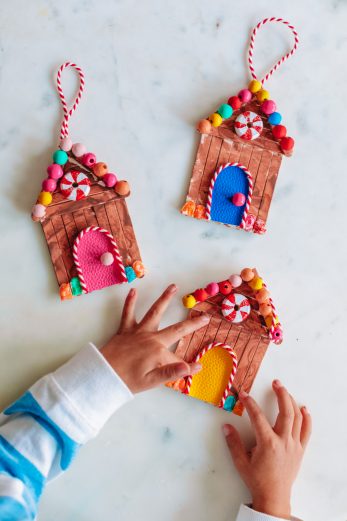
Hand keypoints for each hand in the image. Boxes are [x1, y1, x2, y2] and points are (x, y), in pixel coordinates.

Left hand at [101, 284, 207, 392]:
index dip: (187, 366)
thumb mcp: (151, 381)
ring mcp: (138, 331)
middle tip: (204, 317)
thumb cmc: (126, 381)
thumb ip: (172, 372)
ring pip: (154, 312)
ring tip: (173, 286)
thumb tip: (195, 367)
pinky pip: (128, 313)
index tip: (198, 366)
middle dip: (191, 323)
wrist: (102, 374)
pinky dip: (130, 302)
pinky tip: (133, 291)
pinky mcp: (125, 330)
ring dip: (165, 298)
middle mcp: (151, 337)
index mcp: (158, 351)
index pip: (177, 359)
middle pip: (176, 329)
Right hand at [223, 380, 311, 519]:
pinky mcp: (300, 450)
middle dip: (281, 394)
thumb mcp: (241, 462)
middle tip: (276, 382)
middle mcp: (283, 441)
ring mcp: (294, 445)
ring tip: (285, 391)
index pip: (258, 416)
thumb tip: (226, 426)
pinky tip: (304, 409)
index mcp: (268, 443)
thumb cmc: (257, 480)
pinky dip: (306, 419)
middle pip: (285, 411)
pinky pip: (306, 431)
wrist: (274, 497)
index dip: (249, 403)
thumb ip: (233, 443)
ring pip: (297, 418)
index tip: (243, 394)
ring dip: (292, 402)